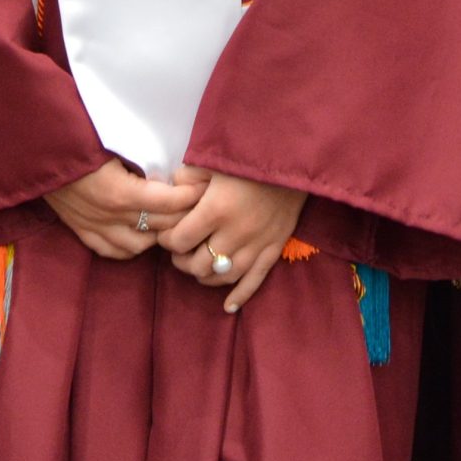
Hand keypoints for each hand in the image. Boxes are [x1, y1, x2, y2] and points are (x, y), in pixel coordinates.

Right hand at [44, 156, 203, 259]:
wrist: (35, 150)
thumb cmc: (78, 139)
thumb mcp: (115, 143)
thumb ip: (144, 158)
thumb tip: (175, 164)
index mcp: (121, 193)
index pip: (170, 202)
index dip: (192, 194)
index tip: (207, 185)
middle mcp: (110, 217)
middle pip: (161, 225)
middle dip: (185, 214)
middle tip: (200, 201)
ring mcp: (95, 228)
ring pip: (142, 245)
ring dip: (159, 232)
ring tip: (172, 217)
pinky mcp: (82, 232)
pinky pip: (116, 251)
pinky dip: (134, 245)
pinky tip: (143, 232)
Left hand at [157, 166, 305, 312]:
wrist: (293, 154)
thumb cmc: (248, 154)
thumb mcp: (212, 158)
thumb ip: (187, 177)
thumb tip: (170, 192)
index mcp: (217, 210)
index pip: (180, 241)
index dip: (168, 240)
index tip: (167, 232)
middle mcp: (236, 233)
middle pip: (199, 264)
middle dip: (183, 259)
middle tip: (180, 249)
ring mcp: (257, 244)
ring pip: (223, 276)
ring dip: (205, 275)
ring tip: (198, 266)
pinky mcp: (275, 247)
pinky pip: (255, 280)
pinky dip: (240, 295)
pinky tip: (228, 306)